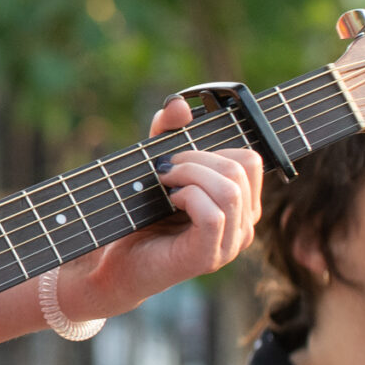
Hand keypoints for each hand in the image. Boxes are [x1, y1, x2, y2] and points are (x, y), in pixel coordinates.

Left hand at [53, 97, 263, 318]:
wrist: (113, 261)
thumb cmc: (139, 215)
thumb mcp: (156, 164)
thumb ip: (168, 133)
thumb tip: (179, 104)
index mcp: (241, 204)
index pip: (251, 160)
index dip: (214, 147)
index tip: (178, 156)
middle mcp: (243, 225)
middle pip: (242, 168)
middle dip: (197, 157)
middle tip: (165, 169)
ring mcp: (229, 244)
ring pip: (230, 190)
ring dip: (191, 174)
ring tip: (164, 182)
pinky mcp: (208, 257)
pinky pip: (213, 214)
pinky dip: (188, 196)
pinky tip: (169, 200)